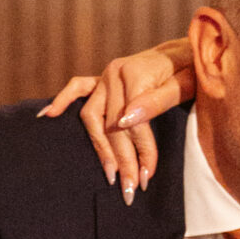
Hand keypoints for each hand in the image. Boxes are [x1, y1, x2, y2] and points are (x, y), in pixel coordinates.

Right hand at [38, 38, 193, 201]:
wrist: (189, 49)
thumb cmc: (191, 69)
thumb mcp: (184, 84)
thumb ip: (155, 102)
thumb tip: (125, 122)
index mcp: (135, 72)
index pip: (133, 122)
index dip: (141, 151)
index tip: (147, 177)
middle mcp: (114, 74)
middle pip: (112, 125)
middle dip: (122, 160)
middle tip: (130, 189)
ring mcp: (105, 76)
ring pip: (92, 117)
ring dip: (100, 148)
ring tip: (110, 175)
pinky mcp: (101, 80)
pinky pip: (76, 88)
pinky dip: (62, 101)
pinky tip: (48, 116)